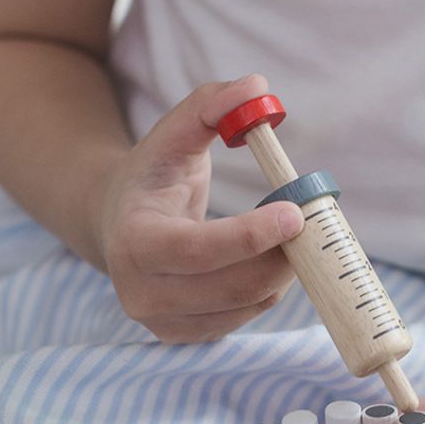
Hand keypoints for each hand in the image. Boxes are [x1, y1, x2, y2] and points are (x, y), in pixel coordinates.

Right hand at [96, 73, 304, 342]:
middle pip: (234, 286)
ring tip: (284, 231)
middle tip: (310, 219)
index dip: (251, 236)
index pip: (198, 250)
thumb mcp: (175, 133)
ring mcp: (162, 323)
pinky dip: (268, 287)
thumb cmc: (154, 174)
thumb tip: (258, 87)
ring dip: (282, 269)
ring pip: (248, 304)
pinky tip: (263, 258)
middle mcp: (141, 292)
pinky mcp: (186, 336)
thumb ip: (212, 104)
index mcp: (134, 240)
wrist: (115, 223)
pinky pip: (247, 316)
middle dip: (284, 254)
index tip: (296, 213)